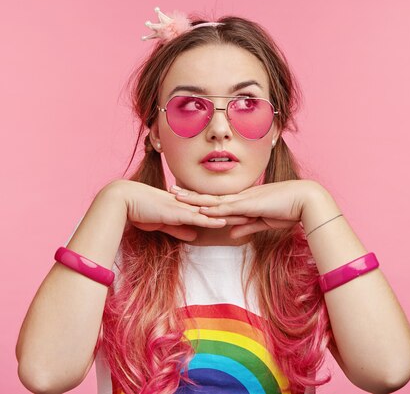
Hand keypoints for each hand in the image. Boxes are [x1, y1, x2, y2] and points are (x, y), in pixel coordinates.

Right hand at [107, 179, 250, 240]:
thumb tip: (195, 235)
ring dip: (230, 214)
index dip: (231, 210)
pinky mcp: (176, 212)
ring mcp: (184, 207)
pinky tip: (224, 220)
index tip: (247, 211)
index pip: (214, 207)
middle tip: (258, 211)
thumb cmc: (141, 210)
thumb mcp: (165, 223)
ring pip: (212, 211)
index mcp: (188, 205)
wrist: (124, 201)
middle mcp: (189, 204)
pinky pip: (197, 216)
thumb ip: (181, 229)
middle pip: (219, 207)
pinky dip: (211, 219)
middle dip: (238, 210)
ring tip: (249, 216)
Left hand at [168, 180, 322, 238]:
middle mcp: (242, 197)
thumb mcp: (264, 222)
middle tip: (172, 191)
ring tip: (176, 196)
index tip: (187, 196)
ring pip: (214, 199)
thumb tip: (230, 233)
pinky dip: (212, 208)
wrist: (305, 200)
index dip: (202, 198)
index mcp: (245, 200)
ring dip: (195, 199)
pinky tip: (199, 209)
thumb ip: (247, 227)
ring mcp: (244, 199)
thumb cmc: (290, 210)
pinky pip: (227, 207)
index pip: (219, 200)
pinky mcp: (250, 204)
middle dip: (191, 195)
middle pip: (211, 196)